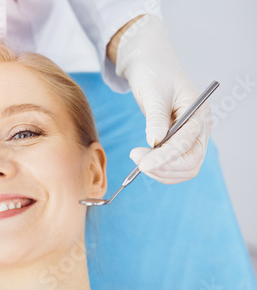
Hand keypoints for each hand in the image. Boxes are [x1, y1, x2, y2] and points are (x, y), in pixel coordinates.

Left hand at [115, 15, 211, 183]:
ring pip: (185, 169)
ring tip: (137, 160)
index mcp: (198, 112)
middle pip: (192, 162)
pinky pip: (176, 165)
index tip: (142, 164)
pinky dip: (161, 169)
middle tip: (137, 163)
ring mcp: (192, 137)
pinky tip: (143, 161)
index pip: (187, 143)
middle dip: (164, 167)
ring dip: (161, 172)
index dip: (165, 157)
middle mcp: (200, 128)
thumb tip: (155, 142)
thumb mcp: (153, 92)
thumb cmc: (154, 74)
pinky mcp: (181, 143)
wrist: (152, 68)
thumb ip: (156, 117)